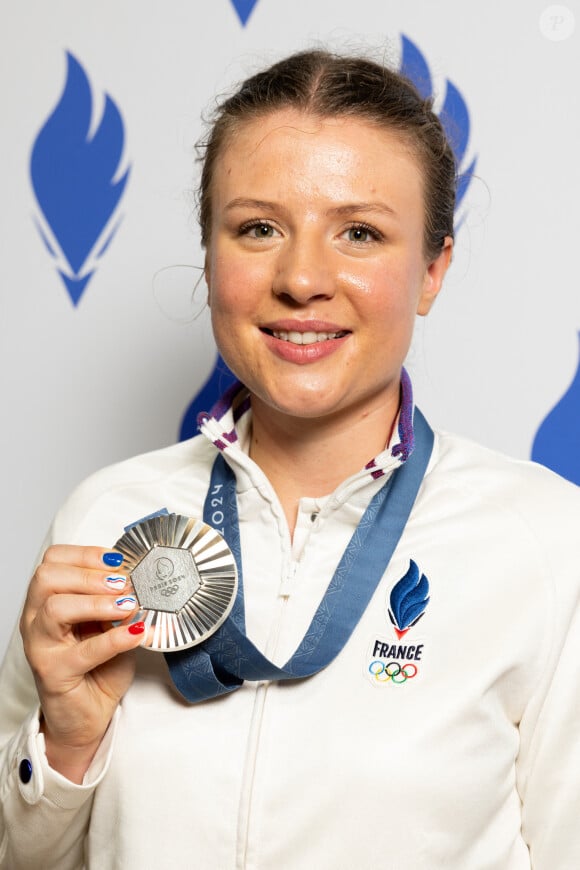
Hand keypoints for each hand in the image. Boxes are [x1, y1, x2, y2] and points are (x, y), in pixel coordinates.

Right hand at [20, 545, 144, 781]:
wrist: (88, 714)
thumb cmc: (97, 665)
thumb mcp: (108, 622)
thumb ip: (114, 599)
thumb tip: (137, 576)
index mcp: (46, 600)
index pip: (53, 561)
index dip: (86, 554)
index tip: (118, 561)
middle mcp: (36, 619)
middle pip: (48, 578)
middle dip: (90, 575)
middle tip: (123, 583)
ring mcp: (41, 647)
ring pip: (56, 609)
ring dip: (98, 602)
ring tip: (128, 605)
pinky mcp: (54, 674)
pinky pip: (84, 652)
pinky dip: (115, 639)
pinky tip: (137, 633)